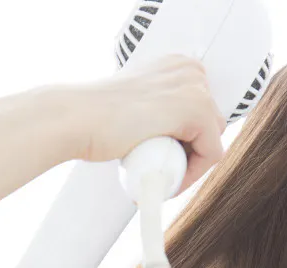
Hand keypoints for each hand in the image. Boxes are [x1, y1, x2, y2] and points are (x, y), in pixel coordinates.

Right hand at [70, 55, 226, 193]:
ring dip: (188, 166)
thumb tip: (161, 133)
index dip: (184, 144)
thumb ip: (152, 111)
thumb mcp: (133, 106)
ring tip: (158, 177)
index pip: (199, 114)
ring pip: (211, 142)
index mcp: (175, 66)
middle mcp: (190, 70)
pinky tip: (166, 182)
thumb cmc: (92, 118)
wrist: (75, 118)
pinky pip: (211, 154)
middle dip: (188, 154)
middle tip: (159, 171)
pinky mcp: (197, 110)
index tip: (162, 162)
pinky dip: (191, 175)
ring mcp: (195, 88)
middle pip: (209, 127)